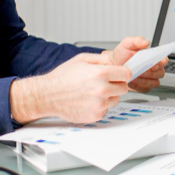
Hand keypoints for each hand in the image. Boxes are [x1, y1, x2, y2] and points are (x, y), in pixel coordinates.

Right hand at [10, 53, 133, 123]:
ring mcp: (99, 104)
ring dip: (108, 96)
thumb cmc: (62, 78)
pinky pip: (106, 109)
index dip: (122, 73)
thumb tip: (113, 62)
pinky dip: (100, 106)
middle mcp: (102, 89)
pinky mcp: (95, 115)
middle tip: (103, 84)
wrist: (47, 95)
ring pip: (116, 99)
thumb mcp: (81, 59)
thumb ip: (101, 59)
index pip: (127, 74)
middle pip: (124, 88)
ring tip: (92, 92)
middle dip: (116, 85)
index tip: (118, 75)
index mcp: (100, 73)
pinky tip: (88, 101)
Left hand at [99, 36, 166, 92]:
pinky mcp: (144, 87)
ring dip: (145, 80)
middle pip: (160, 73)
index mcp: (153, 57)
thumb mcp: (127, 43)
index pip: (164, 60)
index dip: (161, 63)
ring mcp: (150, 78)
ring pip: (155, 82)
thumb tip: (146, 42)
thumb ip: (137, 40)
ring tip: (134, 76)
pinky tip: (131, 81)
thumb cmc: (122, 54)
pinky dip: (139, 86)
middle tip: (140, 71)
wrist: (113, 63)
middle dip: (150, 73)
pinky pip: (146, 89)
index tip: (153, 64)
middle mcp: (154, 68)